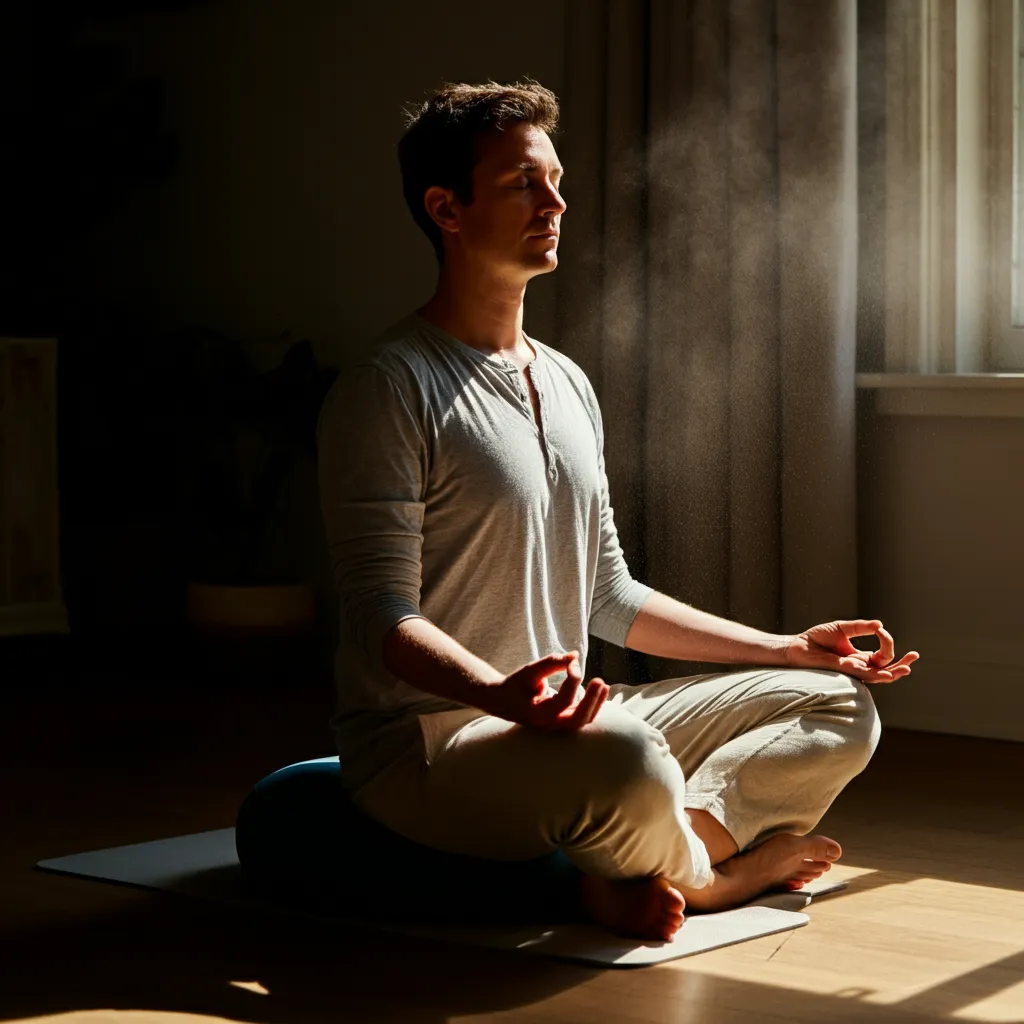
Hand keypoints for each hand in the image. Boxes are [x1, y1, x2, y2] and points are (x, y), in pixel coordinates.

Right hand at [488, 650, 608, 729]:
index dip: (573, 680)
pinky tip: (599, 690)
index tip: (572, 662)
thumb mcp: (530, 671)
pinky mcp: (562, 720)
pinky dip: (592, 704)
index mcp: (538, 714)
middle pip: (578, 720)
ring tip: (603, 684)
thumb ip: (551, 663)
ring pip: (582, 721)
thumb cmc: (515, 685)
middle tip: (600, 681)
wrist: (503, 701)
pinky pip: (582, 716)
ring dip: (596, 704)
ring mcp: (557, 725)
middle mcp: (549, 724)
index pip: (564, 701)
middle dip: (592, 701)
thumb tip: (575, 655)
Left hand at [781, 619, 919, 683]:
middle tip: (913, 657)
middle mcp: (859, 666)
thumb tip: (879, 624)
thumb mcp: (842, 628)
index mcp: (861, 657)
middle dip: (901, 665)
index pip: (883, 655)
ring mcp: (851, 671)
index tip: (881, 630)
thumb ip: (860, 627)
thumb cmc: (817, 638)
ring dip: (892, 673)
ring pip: (876, 677)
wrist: (797, 645)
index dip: (887, 642)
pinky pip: (859, 674)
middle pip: (886, 670)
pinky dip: (870, 671)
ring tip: (905, 670)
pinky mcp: (840, 672)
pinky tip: (881, 671)